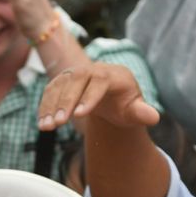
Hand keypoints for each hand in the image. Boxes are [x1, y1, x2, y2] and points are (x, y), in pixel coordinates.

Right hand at [37, 61, 160, 132]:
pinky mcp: (63, 80)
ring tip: (46, 127)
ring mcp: (77, 73)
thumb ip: (142, 113)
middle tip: (59, 123)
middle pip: (77, 79)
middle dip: (66, 101)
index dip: (90, 96)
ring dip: (51, 105)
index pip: (101, 81)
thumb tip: (154, 117)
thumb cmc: (126, 106)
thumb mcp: (135, 111)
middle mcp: (94, 69)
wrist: (113, 99)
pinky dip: (45, 105)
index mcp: (115, 75)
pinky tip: (42, 123)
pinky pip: (51, 90)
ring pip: (60, 84)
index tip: (81, 114)